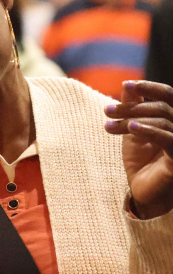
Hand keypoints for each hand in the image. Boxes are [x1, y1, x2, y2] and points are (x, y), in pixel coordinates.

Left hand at [104, 80, 172, 218]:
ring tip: (108, 124)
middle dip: (130, 107)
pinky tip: (131, 127)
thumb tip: (127, 85)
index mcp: (171, 119)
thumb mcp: (133, 130)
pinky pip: (168, 139)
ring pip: (161, 120)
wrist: (143, 189)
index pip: (168, 96)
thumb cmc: (141, 159)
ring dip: (131, 119)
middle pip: (160, 108)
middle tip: (107, 111)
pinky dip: (149, 131)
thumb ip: (133, 108)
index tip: (127, 84)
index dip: (150, 87)